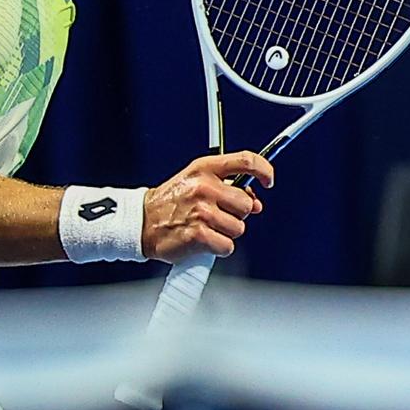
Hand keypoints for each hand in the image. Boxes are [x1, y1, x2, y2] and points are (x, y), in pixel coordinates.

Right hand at [142, 151, 272, 263]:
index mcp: (205, 169)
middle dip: (236, 214)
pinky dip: (219, 248)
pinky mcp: (199, 234)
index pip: (246, 161)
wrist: (141, 223)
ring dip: (226, 232)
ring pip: (239, 228)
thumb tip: (256, 202)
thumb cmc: (172, 202)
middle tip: (217, 215)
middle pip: (246, 204)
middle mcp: (204, 187)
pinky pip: (227, 246)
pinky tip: (205, 241)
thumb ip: (227, 187)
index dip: (264, 170)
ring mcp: (202, 211)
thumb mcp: (196, 181)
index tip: (268, 181)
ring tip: (207, 227)